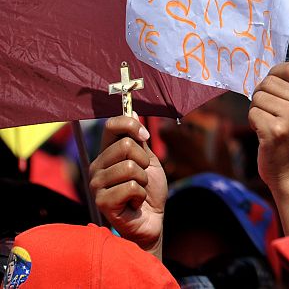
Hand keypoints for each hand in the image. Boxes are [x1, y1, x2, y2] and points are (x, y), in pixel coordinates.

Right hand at [89, 114, 166, 256]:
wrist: (152, 219)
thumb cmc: (149, 190)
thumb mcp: (148, 160)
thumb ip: (139, 139)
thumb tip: (133, 110)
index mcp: (106, 153)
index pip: (112, 125)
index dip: (132, 125)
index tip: (145, 137)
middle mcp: (97, 166)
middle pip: (126, 145)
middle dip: (144, 161)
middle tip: (142, 176)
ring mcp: (96, 184)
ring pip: (130, 167)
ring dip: (143, 180)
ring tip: (137, 191)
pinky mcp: (102, 201)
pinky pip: (131, 187)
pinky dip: (141, 195)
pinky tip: (134, 202)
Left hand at [250, 63, 288, 288]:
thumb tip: (272, 70)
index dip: (276, 73)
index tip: (273, 85)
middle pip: (270, 82)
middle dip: (263, 95)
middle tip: (272, 113)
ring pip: (258, 96)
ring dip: (257, 109)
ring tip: (270, 124)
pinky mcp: (275, 132)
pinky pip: (252, 112)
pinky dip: (253, 122)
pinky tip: (265, 134)